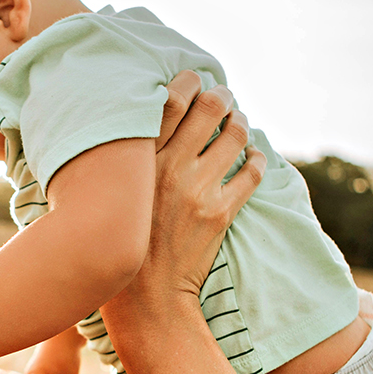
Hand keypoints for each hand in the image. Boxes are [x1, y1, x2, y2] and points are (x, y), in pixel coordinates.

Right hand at [131, 84, 263, 301]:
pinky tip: (254, 157)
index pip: (170, 100)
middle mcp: (169, 169)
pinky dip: (257, 159)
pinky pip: (252, 172)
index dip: (188, 81)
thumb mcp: (115, 193)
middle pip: (210, 108)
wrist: (145, 295)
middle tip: (224, 97)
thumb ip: (128, 159)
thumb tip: (144, 123)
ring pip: (236, 135)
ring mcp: (197, 190)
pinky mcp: (220, 213)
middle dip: (222, 96)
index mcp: (139, 160)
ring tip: (239, 124)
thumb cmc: (123, 239)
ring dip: (241, 124)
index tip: (194, 79)